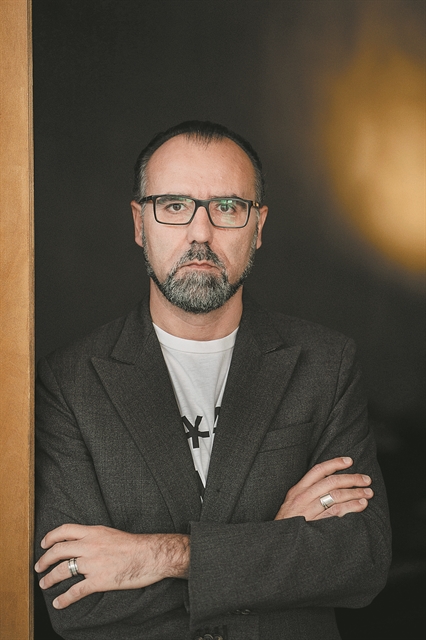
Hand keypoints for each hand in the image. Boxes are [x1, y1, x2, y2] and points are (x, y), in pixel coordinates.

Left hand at [34, 524, 189, 608]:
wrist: (150, 554)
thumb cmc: (136, 545)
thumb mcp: (112, 533)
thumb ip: (96, 537)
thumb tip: (85, 542)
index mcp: (94, 532)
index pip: (65, 530)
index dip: (50, 537)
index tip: (44, 544)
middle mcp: (90, 545)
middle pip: (58, 550)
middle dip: (44, 560)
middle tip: (39, 567)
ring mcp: (93, 563)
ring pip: (62, 570)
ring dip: (49, 578)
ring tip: (44, 583)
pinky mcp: (99, 580)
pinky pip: (75, 591)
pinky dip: (64, 598)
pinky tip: (59, 602)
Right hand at [274, 457, 372, 520]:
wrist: (279, 542)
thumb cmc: (287, 523)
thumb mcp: (292, 503)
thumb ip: (307, 492)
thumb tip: (328, 484)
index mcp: (298, 490)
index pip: (318, 470)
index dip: (334, 463)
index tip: (349, 461)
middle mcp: (303, 497)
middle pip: (331, 482)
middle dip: (352, 479)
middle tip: (366, 480)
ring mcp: (309, 510)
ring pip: (336, 495)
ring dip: (355, 493)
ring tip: (368, 493)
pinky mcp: (316, 523)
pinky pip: (336, 512)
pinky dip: (351, 507)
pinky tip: (361, 506)